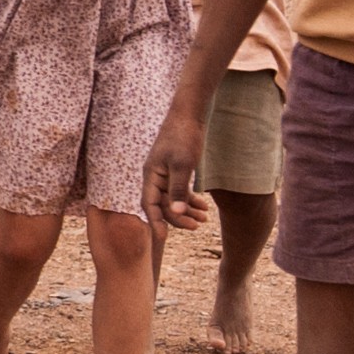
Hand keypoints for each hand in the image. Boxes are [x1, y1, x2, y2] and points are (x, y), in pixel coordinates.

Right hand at [144, 102, 207, 227]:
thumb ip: (178, 190)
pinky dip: (190, 200)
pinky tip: (204, 206)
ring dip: (187, 211)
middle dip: (178, 218)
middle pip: (162, 205)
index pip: (149, 204)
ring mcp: (164, 174)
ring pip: (172, 199)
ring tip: (204, 221)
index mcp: (151, 175)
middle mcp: (154, 176)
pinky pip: (179, 191)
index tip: (163, 238)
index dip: (156, 222)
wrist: (189, 115)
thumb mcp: (183, 165)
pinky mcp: (174, 170)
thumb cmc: (184, 137)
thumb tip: (176, 213)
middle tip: (196, 227)